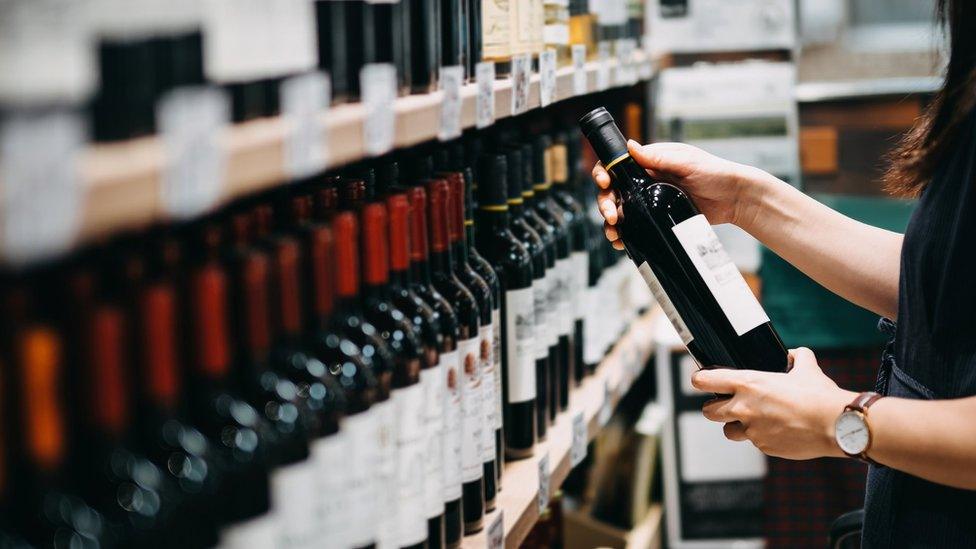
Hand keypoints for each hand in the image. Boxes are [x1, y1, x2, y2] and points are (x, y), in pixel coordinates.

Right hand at [591, 140, 773, 249]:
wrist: (735, 199)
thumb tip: (630, 147)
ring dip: (611, 223)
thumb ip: (659, 157)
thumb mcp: (687, 162)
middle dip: (605, 204)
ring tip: (614, 235)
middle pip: (613, 192)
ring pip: (620, 211)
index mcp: (649, 163)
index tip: (604, 183)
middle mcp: (645, 181)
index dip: (604, 173)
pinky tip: (621, 243)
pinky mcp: (657, 219)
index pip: (616, 165)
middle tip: (610, 216)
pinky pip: (635, 227)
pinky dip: (625, 235)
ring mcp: (650, 202)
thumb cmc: (715, 173)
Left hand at [692, 348, 857, 459]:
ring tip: (750, 420)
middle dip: (713, 407)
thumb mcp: (807, 367)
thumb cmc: (819, 395)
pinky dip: (761, 437)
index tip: (700, 380)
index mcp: (748, 384)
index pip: (705, 380)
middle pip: (709, 411)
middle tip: (724, 404)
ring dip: (734, 425)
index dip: (699, 379)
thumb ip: (797, 357)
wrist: (836, 425)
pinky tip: (776, 430)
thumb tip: (794, 354)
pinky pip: (754, 442)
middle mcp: (744, 408)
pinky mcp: (764, 447)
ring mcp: (753, 430)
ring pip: (728, 431)